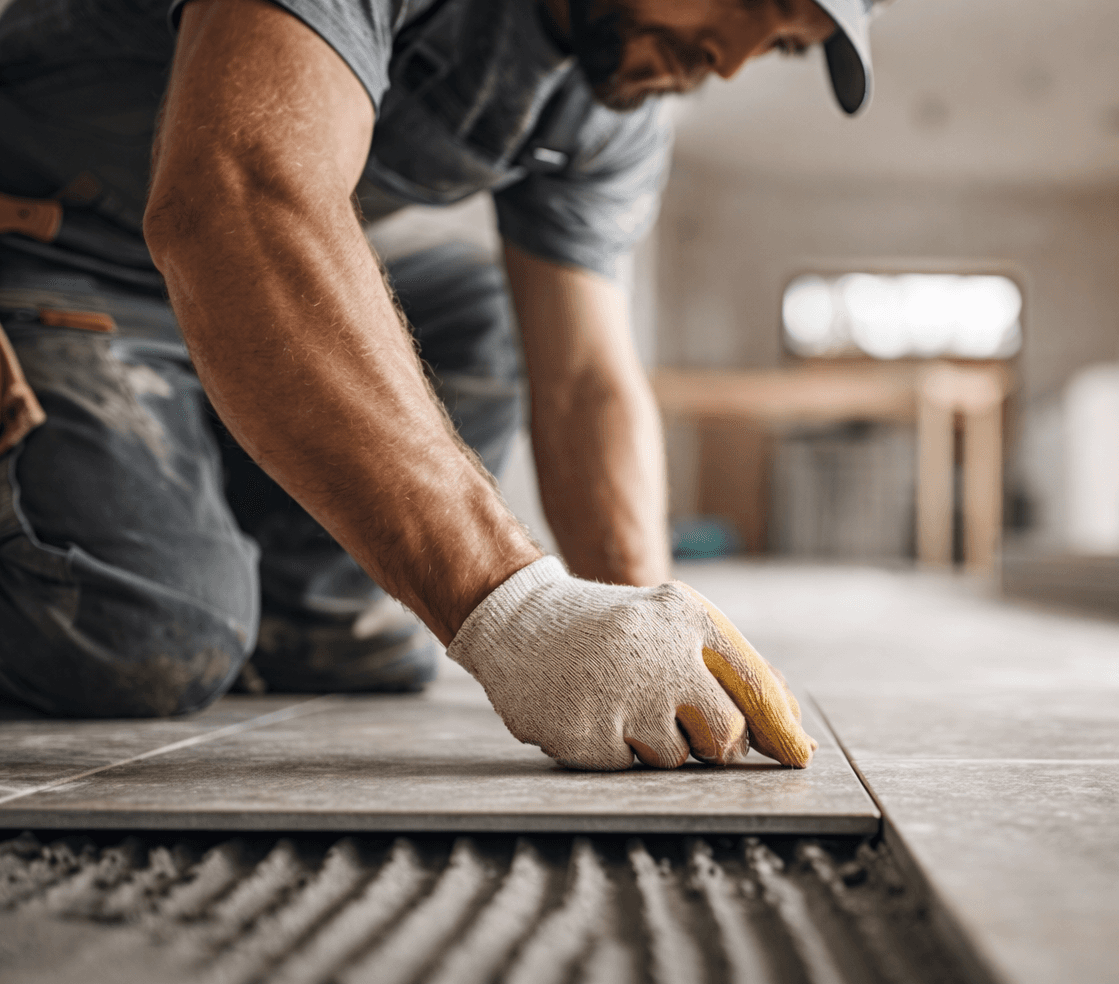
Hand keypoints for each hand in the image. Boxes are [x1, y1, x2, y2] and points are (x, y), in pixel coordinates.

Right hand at [446, 557, 816, 770]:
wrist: (522, 623)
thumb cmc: (614, 630)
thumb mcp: (675, 626)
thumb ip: (736, 672)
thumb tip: (797, 736)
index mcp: (690, 619)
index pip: (754, 685)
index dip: (779, 728)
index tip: (798, 756)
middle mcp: (663, 656)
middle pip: (727, 734)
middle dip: (711, 741)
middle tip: (676, 718)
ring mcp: (625, 697)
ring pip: (677, 757)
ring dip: (656, 743)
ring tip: (620, 701)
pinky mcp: (591, 734)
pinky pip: (628, 766)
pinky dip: (616, 749)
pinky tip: (592, 711)